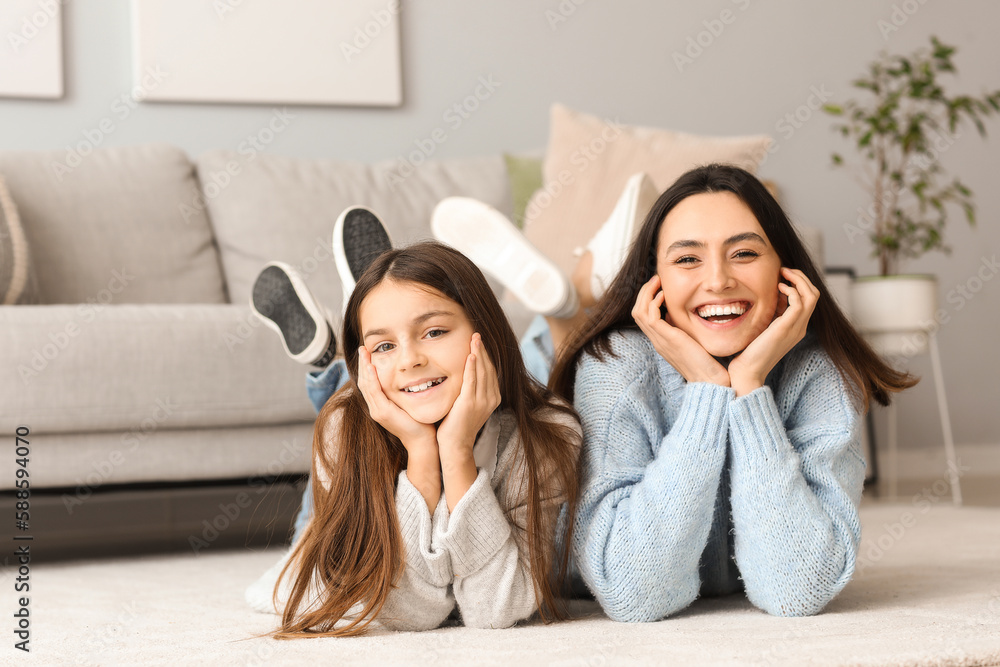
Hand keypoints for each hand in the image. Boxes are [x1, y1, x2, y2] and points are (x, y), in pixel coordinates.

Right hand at [356, 346, 437, 454]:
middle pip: (364, 382)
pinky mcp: (383, 413)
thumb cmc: (420, 422)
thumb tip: (408, 376)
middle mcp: (375, 408)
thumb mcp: (408, 402)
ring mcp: (378, 411)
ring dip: (364, 367)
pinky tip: (372, 367)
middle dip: (363, 364)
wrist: (423, 440)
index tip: (367, 352)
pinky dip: (372, 378)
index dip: (366, 367)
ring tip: (364, 352)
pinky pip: (374, 392)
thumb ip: (404, 391)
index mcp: (380, 406)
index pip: (369, 383)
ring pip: (366, 385)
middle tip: (362, 348)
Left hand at [436, 333, 500, 457]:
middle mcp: (491, 398)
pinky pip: (472, 380)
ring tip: (474, 338)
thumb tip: (467, 374)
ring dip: (478, 353)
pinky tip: (470, 354)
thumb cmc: (457, 425)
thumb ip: (471, 389)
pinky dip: (472, 366)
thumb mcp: (469, 404)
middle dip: (482, 349)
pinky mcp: (469, 403)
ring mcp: (482, 401)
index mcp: (493, 397)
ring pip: (481, 371)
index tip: (478, 341)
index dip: (485, 355)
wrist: (455, 445)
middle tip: (476, 334)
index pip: (490, 371)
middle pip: (488, 368)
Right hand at [631, 275, 729, 385]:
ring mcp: (660, 340)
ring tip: (657, 281)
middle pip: (636, 312)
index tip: (659, 286)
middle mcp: (657, 340)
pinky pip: (651, 316)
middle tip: (656, 279)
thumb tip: (677, 314)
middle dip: (644, 292)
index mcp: (661, 341)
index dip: (647, 299)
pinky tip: (664, 294)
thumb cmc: (706, 363)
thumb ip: (681, 329)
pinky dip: (654, 302)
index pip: (643, 317)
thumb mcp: (690, 342)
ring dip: (646, 293)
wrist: (710, 380)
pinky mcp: (668, 339)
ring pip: (639, 312)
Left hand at [728, 268, 818, 395]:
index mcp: (796, 327)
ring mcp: (796, 328)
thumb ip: (771, 314)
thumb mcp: (763, 327)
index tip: (782, 276)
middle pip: (814, 294)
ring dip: (798, 279)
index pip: (808, 299)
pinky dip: (791, 290)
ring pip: (811, 295)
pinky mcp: (787, 328)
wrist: (747, 371)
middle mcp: (800, 327)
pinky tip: (778, 288)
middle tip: (784, 269)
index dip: (798, 284)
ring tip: (783, 273)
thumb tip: (771, 296)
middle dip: (801, 277)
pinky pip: (799, 302)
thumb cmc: (749, 351)